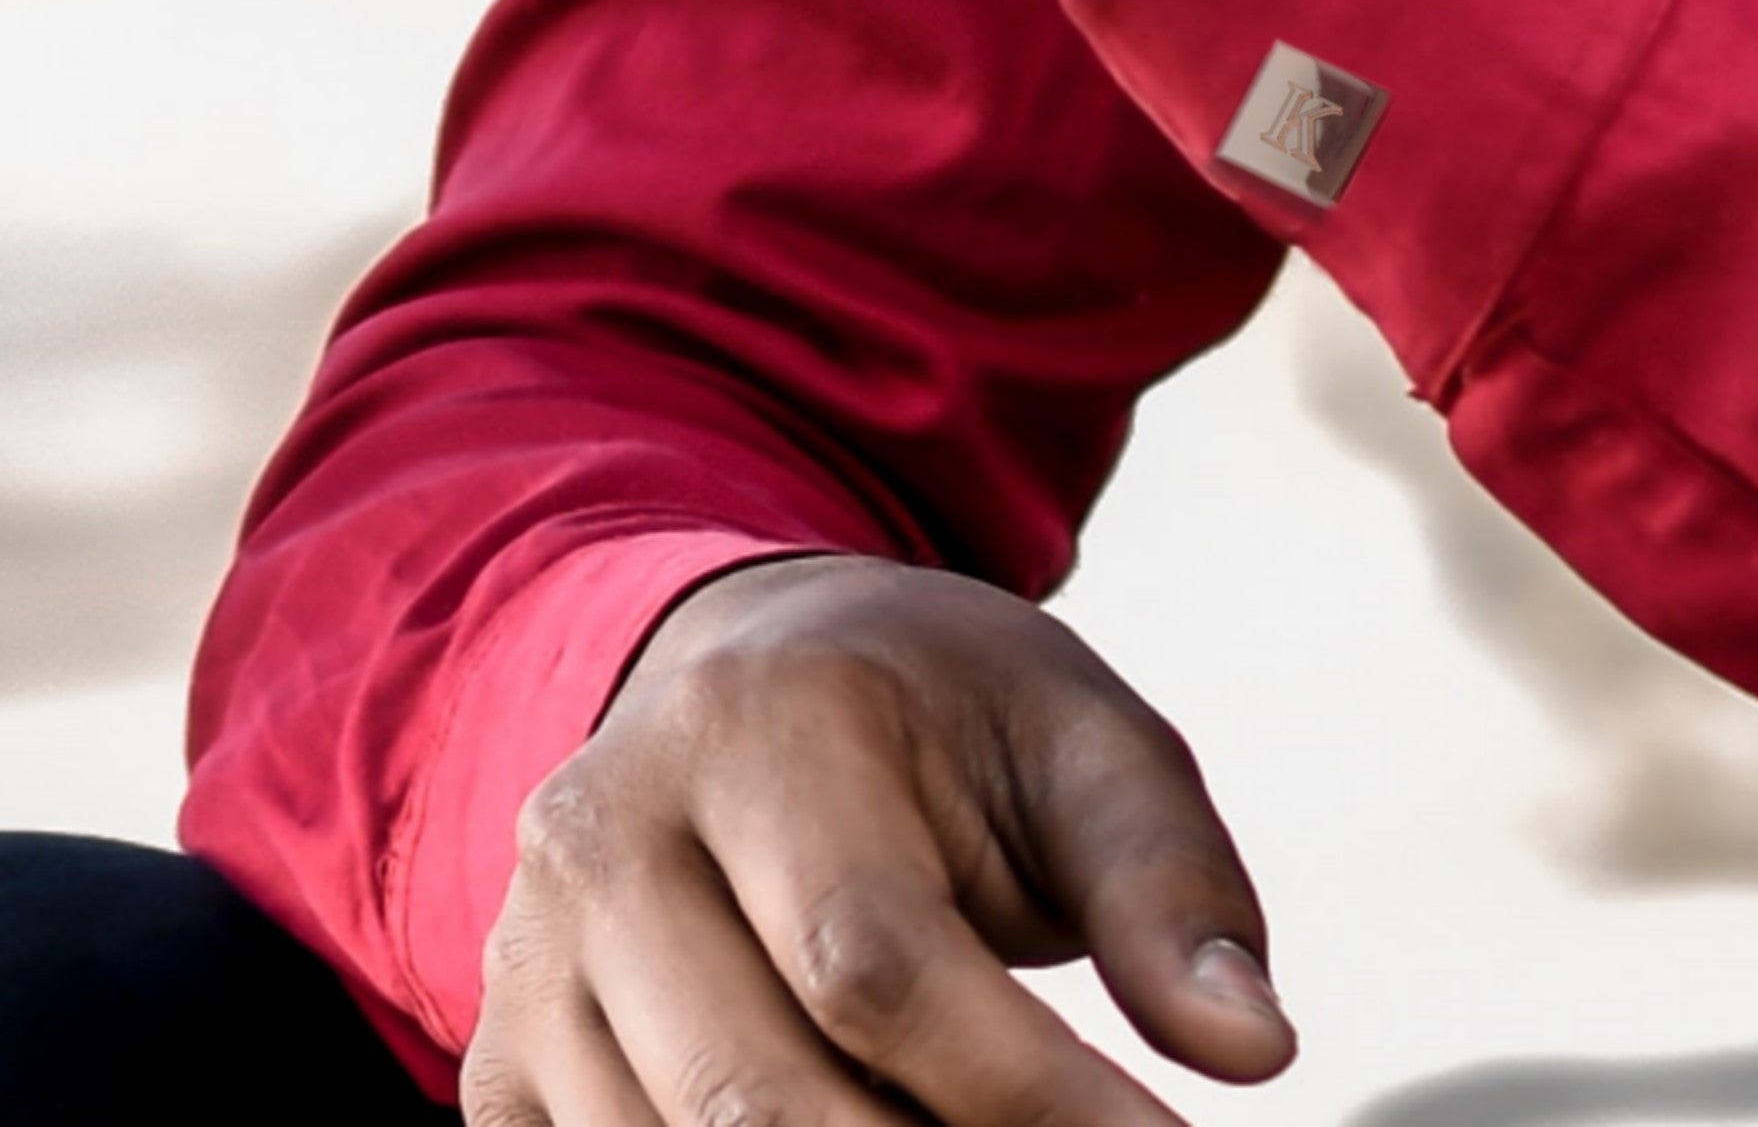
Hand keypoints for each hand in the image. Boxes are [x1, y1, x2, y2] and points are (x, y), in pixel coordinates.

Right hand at [464, 553, 1294, 1126]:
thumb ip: (1166, 882)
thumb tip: (1251, 1045)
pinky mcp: (505, 1060)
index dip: (1029, 1096)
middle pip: (759, 1100)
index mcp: (757, 722)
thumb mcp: (1078, 738)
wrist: (759, 673)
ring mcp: (528, 958)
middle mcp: (606, 834)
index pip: (878, 962)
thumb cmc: (941, 712)